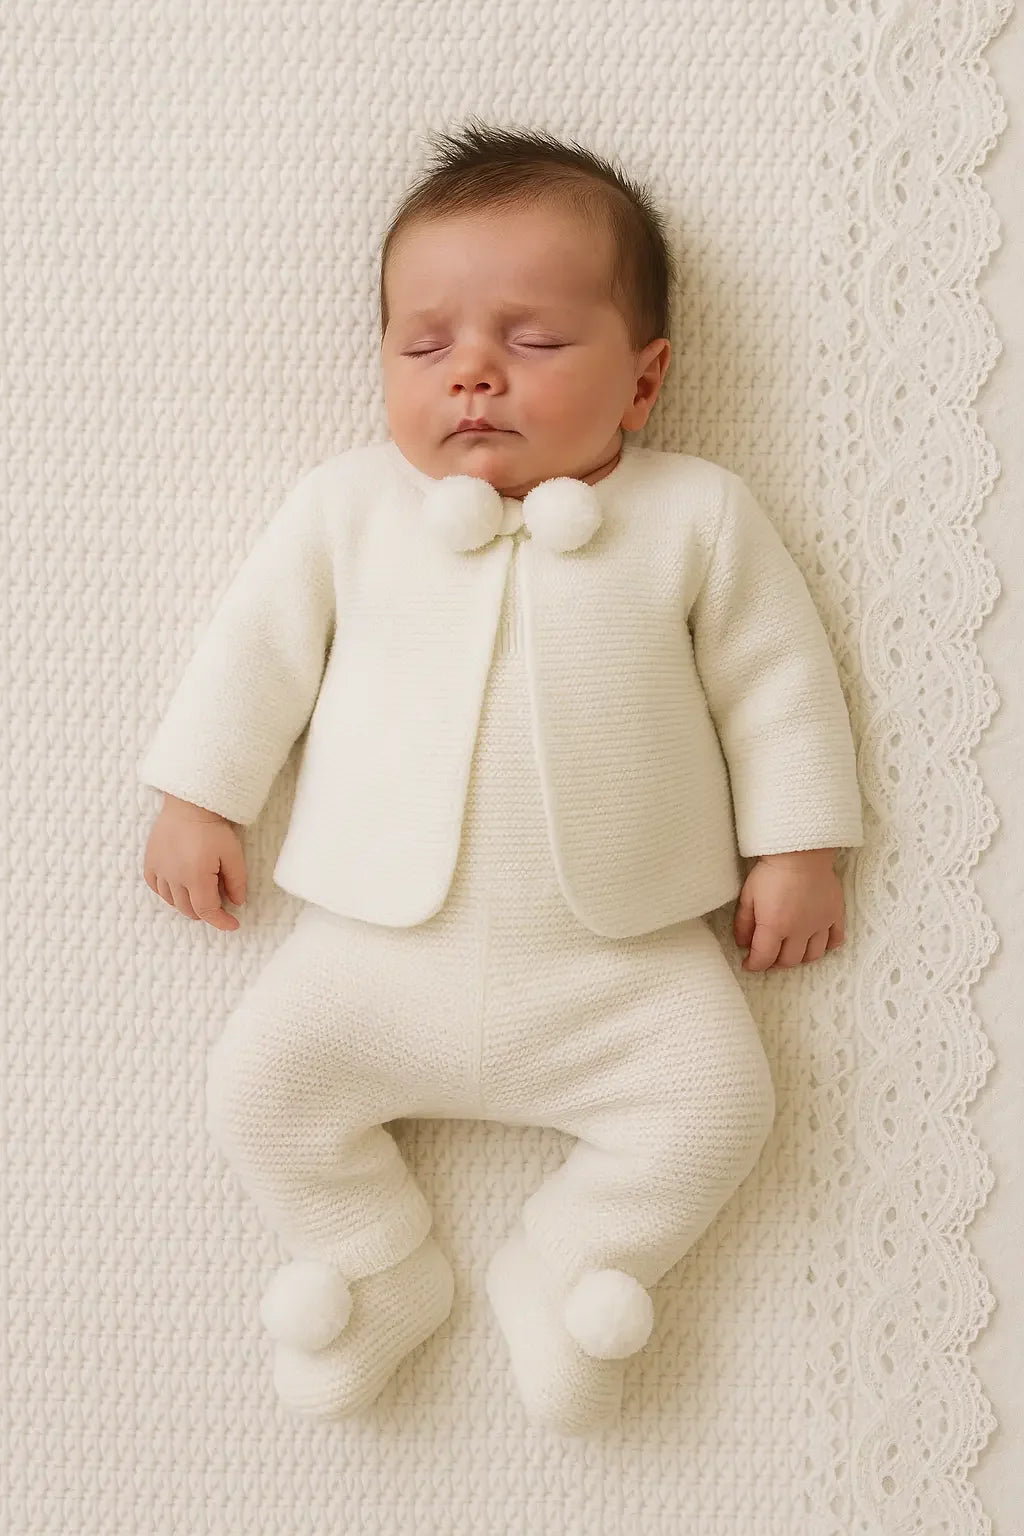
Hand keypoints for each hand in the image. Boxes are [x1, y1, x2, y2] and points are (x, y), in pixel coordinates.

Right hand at [143, 800, 246, 930]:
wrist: (188, 803)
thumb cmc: (213, 826)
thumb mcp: (233, 854)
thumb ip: (237, 881)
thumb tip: (236, 903)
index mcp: (196, 876)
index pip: (207, 911)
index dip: (221, 922)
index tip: (233, 925)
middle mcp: (174, 877)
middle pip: (189, 909)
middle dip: (206, 911)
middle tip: (220, 903)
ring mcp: (159, 870)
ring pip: (172, 901)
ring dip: (188, 904)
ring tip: (201, 894)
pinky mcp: (150, 862)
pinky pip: (156, 887)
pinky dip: (168, 893)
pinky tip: (179, 887)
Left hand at [733, 850, 845, 971]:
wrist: (800, 851)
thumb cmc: (770, 871)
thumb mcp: (748, 895)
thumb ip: (743, 923)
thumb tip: (742, 944)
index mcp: (774, 926)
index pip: (764, 958)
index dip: (754, 965)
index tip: (748, 963)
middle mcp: (799, 930)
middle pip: (789, 961)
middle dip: (775, 963)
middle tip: (768, 957)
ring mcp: (820, 923)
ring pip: (813, 955)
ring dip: (800, 958)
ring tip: (791, 952)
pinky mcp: (835, 914)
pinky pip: (836, 939)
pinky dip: (827, 946)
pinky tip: (817, 942)